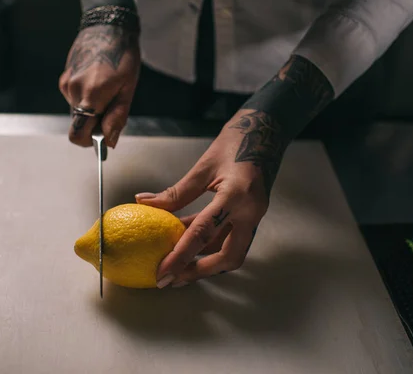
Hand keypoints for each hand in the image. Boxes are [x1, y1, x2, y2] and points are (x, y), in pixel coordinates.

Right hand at [59, 25, 139, 147]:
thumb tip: (109, 141)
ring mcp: (66, 83)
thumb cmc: (123, 55)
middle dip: (94, 124)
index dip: (90, 142)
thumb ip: (117, 117)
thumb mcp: (128, 89)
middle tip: (112, 108)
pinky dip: (86, 97)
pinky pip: (74, 98)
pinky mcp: (64, 77)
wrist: (108, 25)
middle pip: (79, 123)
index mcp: (91, 96)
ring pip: (77, 111)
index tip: (102, 139)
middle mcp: (73, 91)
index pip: (78, 134)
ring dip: (91, 109)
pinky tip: (98, 81)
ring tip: (107, 89)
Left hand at [136, 109, 286, 287]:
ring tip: (177, 266)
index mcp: (236, 195)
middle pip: (228, 256)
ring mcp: (255, 215)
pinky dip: (210, 244)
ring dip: (204, 260)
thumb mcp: (204, 166)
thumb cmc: (236, 142)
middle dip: (200, 271)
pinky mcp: (252, 215)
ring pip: (231, 250)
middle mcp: (250, 211)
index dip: (181, 256)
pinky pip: (231, 237)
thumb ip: (177, 191)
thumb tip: (144, 203)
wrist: (267, 132)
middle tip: (173, 279)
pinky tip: (188, 244)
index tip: (163, 273)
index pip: (204, 233)